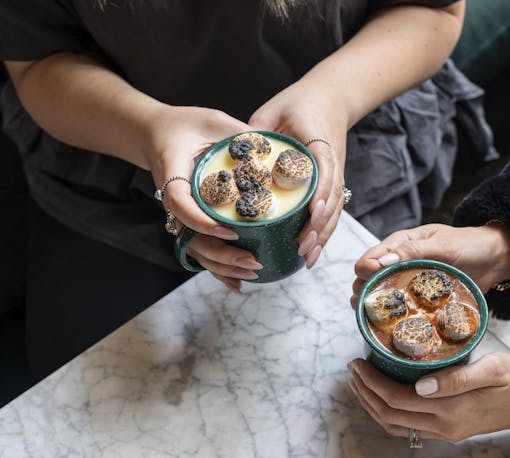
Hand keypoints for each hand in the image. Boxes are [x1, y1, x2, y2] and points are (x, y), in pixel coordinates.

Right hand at [146, 105, 261, 291]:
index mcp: (174, 175)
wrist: (159, 133)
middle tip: (252, 260)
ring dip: (223, 266)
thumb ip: (241, 134)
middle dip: (222, 255)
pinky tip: (239, 284)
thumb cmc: (187, 125)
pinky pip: (202, 249)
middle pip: (190, 239)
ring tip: (253, 272)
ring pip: (196, 250)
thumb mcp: (214, 121)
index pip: (180, 203)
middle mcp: (175, 201)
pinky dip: (219, 269)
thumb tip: (278, 145)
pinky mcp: (190, 222)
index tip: (231, 229)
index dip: (202, 221)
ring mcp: (181, 216)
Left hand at [249, 80, 348, 268]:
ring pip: (336, 209)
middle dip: (320, 226)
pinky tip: (312, 249)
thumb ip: (256, 135)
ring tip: (307, 258)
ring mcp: (336, 172)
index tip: (312, 213)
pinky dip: (324, 230)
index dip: (320, 193)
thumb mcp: (273, 112)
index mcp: (319, 140)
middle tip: (302, 248)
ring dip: (323, 234)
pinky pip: (333, 209)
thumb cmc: (299, 102)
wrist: (331, 96)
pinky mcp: (334, 181)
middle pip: (333, 198)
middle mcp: (333, 161)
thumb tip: (233, 161)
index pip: (325, 169)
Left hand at [347, 354, 509, 442]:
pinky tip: (385, 395)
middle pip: (390, 416)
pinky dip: (390, 412)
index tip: (358, 362)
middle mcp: (445, 425)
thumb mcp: (492, 368)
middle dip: (366, 393)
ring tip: (361, 382)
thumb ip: (456, 377)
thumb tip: (419, 384)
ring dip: (374, 405)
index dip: (372, 382)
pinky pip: (410, 426)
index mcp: (452, 409)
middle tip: (353, 369)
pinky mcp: (452, 429)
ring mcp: (448, 430)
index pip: (397, 400)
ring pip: (397, 426)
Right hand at [351, 223, 509, 306]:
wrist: (495, 259)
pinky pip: (403, 307)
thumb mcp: (442, 245)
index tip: (371, 286)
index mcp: (401, 244)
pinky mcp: (421, 297)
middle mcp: (400, 263)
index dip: (364, 273)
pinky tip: (395, 326)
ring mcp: (410, 281)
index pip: (369, 258)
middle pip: (369, 280)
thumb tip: (380, 263)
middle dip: (365, 294)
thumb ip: (413, 252)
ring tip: (377, 320)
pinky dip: (396, 316)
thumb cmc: (470, 245)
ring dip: (377, 307)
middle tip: (369, 309)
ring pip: (383, 296)